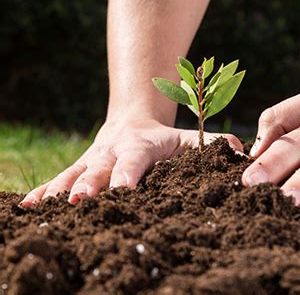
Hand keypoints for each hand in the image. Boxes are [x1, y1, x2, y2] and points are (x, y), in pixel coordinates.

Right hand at [20, 118, 242, 205]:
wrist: (131, 122)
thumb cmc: (164, 139)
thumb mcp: (188, 138)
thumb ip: (213, 144)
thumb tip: (242, 154)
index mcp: (142, 146)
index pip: (136, 160)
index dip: (129, 174)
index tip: (123, 191)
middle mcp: (113, 151)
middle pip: (100, 168)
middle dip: (90, 185)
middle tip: (81, 202)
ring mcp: (92, 160)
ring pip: (74, 173)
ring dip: (62, 190)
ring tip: (49, 207)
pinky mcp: (79, 168)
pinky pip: (59, 178)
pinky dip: (44, 191)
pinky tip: (27, 207)